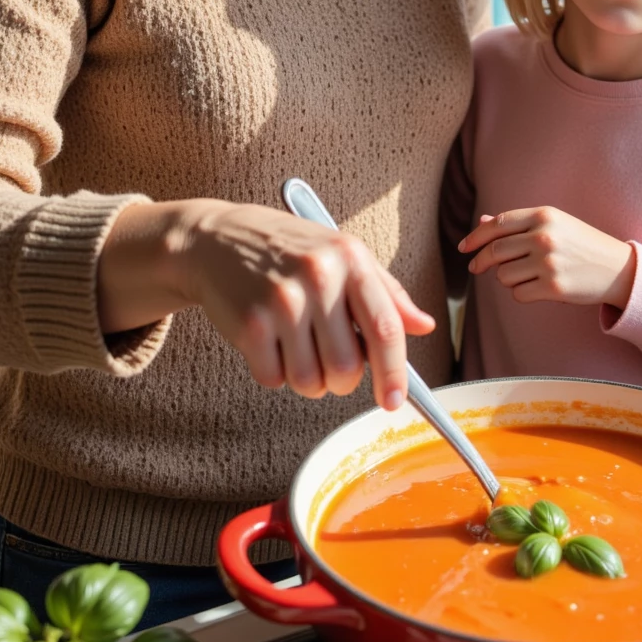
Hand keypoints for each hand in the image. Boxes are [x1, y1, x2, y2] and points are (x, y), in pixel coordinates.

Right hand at [98, 199, 434, 410]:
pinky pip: (274, 380)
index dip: (395, 373)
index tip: (394, 401)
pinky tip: (267, 341)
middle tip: (327, 360)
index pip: (385, 328)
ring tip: (295, 346)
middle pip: (348, 367)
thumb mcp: (341, 254)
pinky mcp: (250, 323)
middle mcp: (318, 277)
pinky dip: (272, 372)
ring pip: (311, 381)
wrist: (216, 239)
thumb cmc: (288, 250)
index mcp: (350, 258)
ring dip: (306, 379)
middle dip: (341, 380)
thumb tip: (425, 326)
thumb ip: (386, 292)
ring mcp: (282, 300)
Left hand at [458, 206, 634, 308]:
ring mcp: (549, 262)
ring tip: (527, 275)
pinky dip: (522, 293)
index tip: (464, 247)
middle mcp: (544, 236)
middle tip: (476, 267)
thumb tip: (483, 221)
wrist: (618, 269)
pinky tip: (538, 288)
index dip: (475, 237)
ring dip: (507, 278)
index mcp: (543, 215)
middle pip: (495, 251)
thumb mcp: (554, 224)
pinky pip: (518, 294)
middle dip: (481, 261)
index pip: (497, 225)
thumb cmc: (582, 244)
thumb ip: (518, 223)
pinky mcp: (554, 288)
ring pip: (503, 275)